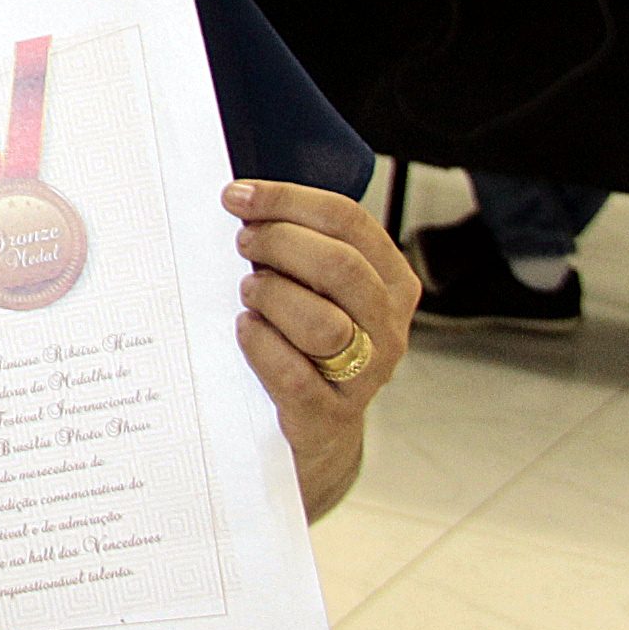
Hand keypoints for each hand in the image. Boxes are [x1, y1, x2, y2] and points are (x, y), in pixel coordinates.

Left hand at [226, 179, 418, 520]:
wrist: (319, 433)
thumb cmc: (308, 344)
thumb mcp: (318, 290)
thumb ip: (297, 247)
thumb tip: (241, 199)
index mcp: (391, 281)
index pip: (348, 221)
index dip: (287, 200)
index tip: (237, 196)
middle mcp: (388, 326)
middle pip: (339, 266)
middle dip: (278, 244)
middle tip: (242, 244)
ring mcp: (366, 374)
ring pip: (323, 323)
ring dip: (272, 297)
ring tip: (248, 295)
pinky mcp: (330, 415)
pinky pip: (294, 375)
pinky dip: (261, 346)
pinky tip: (246, 331)